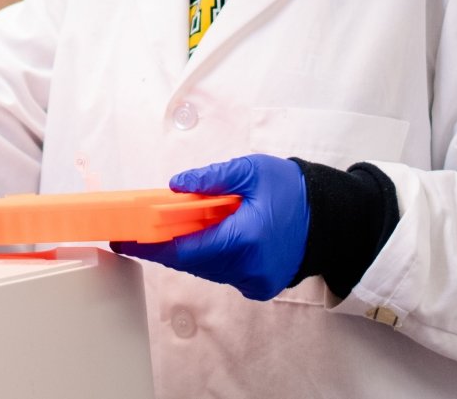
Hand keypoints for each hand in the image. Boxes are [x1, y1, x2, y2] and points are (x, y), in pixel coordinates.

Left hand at [113, 154, 307, 300]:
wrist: (330, 218)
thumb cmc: (292, 190)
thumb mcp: (252, 170)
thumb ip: (212, 178)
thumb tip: (175, 186)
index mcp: (245, 238)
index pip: (186, 249)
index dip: (152, 246)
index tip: (126, 241)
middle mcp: (248, 267)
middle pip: (192, 261)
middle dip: (166, 246)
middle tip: (142, 229)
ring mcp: (254, 281)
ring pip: (206, 268)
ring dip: (190, 250)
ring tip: (174, 228)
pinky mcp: (259, 287)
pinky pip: (223, 272)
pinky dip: (212, 256)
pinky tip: (209, 237)